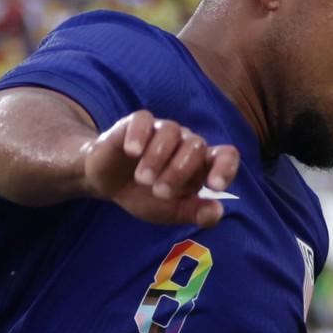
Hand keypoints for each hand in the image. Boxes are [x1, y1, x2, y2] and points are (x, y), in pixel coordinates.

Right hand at [82, 113, 241, 227]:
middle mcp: (184, 143)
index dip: (225, 168)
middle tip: (159, 192)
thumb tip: (216, 212)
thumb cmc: (143, 195)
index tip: (213, 186)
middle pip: (196, 146)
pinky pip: (143, 120)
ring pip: (171, 132)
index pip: (225, 156)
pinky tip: (131, 152)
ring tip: (142, 179)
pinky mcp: (135, 123)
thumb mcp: (169, 211)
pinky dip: (139, 135)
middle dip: (179, 171)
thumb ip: (193, 212)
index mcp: (199, 164)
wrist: (107, 184)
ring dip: (158, 157)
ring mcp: (160, 130)